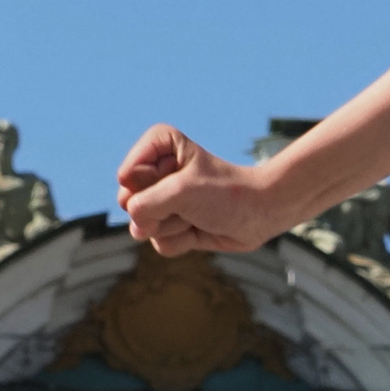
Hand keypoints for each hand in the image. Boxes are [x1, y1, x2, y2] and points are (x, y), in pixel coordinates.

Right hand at [118, 129, 289, 258]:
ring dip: (173, 227)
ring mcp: (163, 201)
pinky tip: (200, 229)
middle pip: (130, 203)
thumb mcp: (180, 191)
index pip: (128, 175)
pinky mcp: (172, 226)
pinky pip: (160, 243)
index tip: (182, 179)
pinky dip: (182, 241)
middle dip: (160, 210)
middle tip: (189, 201)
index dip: (152, 185)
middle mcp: (157, 172)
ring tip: (197, 215)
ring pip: (143, 227)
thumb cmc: (225, 192)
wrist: (261, 213)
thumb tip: (134, 229)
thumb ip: (143, 206)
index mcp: (158, 146)